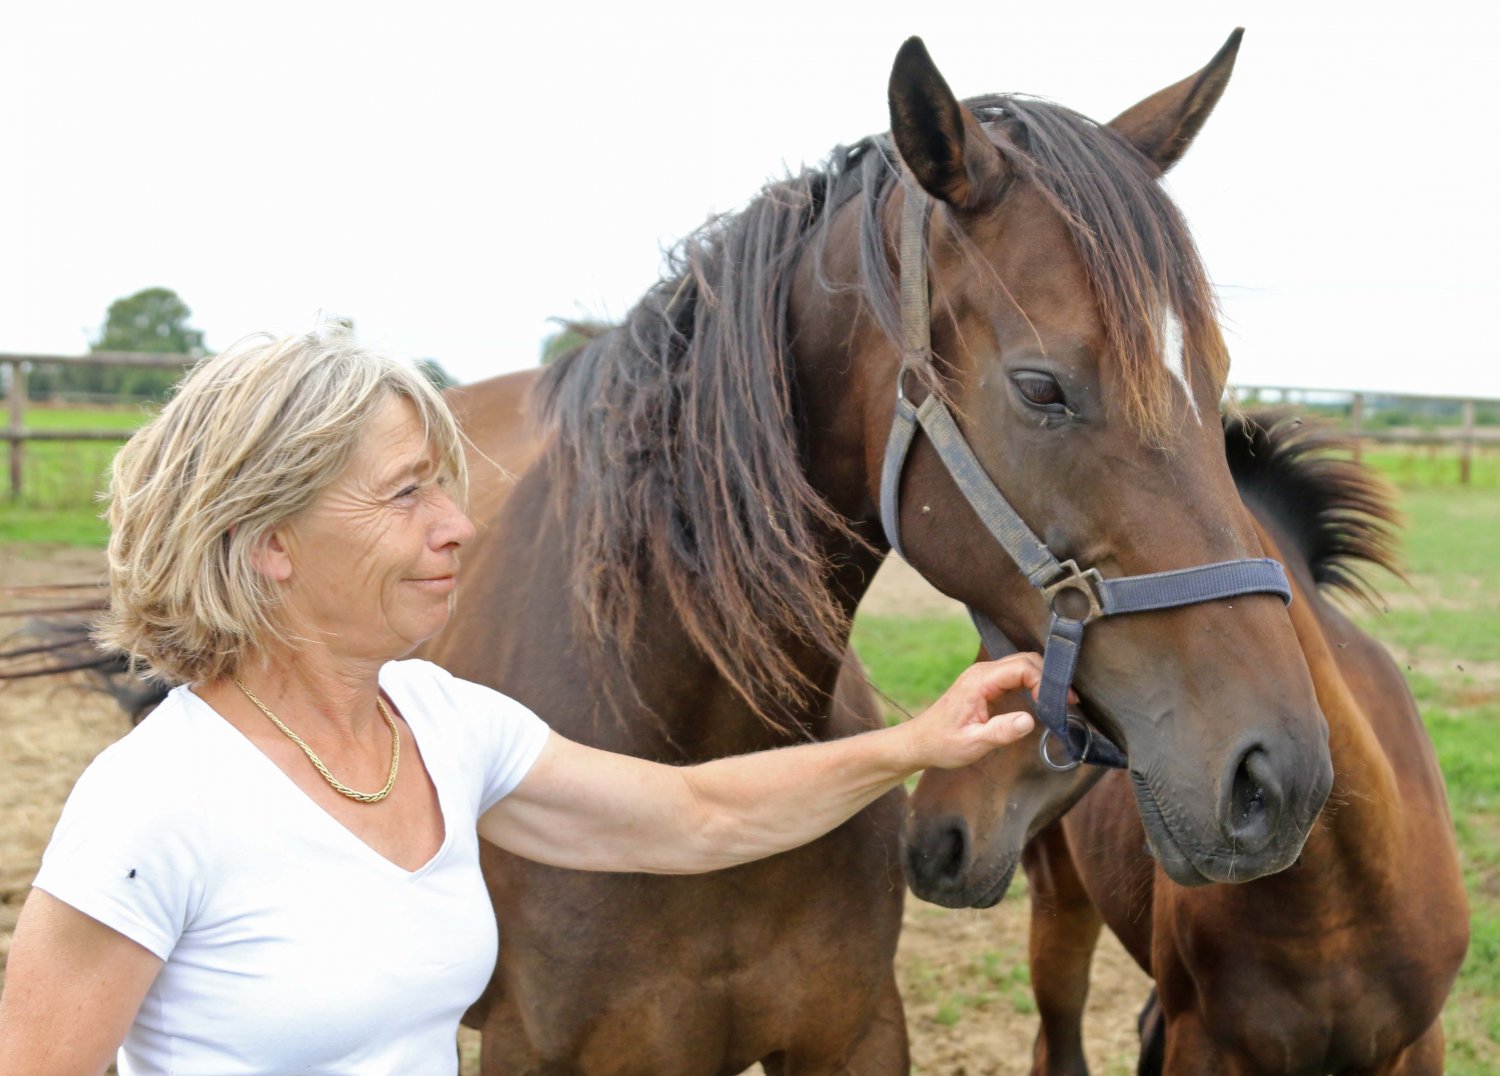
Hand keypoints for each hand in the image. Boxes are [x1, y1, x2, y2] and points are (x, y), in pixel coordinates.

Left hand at [902, 653, 1064, 770]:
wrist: (920, 742)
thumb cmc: (943, 743)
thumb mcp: (972, 744)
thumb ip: (1000, 732)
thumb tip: (1029, 721)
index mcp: (978, 681)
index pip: (1021, 667)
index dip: (1045, 682)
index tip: (1060, 704)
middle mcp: (982, 672)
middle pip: (1026, 660)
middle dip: (1050, 677)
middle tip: (1069, 702)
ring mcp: (984, 675)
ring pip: (1023, 664)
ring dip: (1044, 678)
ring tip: (1062, 702)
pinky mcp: (987, 683)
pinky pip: (1016, 674)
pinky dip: (1034, 682)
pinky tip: (1044, 700)